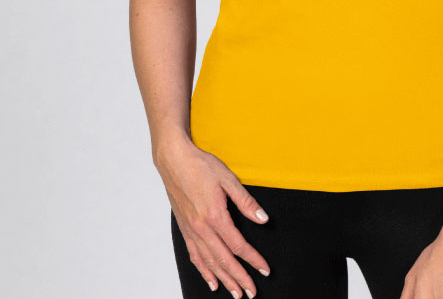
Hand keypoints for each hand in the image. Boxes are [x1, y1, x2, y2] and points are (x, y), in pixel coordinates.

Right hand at [156, 134, 270, 296]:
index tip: (264, 270)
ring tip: (235, 293)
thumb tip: (263, 219)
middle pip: (224, 260)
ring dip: (223, 279)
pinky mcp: (184, 229)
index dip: (253, 260)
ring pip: (209, 262)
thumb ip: (246, 202)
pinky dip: (204, 271)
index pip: (238, 245)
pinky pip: (195, 256)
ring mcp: (191, 230)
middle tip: (251, 293)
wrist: (174, 161)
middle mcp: (202, 228)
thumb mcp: (228, 179)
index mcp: (215, 216)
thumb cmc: (200, 166)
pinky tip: (211, 281)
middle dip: (239, 278)